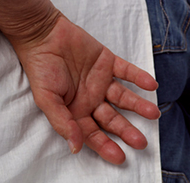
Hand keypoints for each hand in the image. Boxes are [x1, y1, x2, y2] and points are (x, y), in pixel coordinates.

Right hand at [12, 15, 160, 164]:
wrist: (42, 35)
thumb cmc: (40, 68)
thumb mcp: (46, 99)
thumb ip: (62, 122)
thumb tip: (75, 148)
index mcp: (74, 110)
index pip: (93, 133)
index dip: (105, 145)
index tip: (120, 157)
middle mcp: (90, 98)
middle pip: (112, 119)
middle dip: (126, 131)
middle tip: (140, 142)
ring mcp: (100, 80)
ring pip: (124, 98)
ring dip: (138, 106)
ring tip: (152, 113)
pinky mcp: (107, 62)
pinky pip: (127, 72)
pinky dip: (139, 77)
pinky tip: (150, 84)